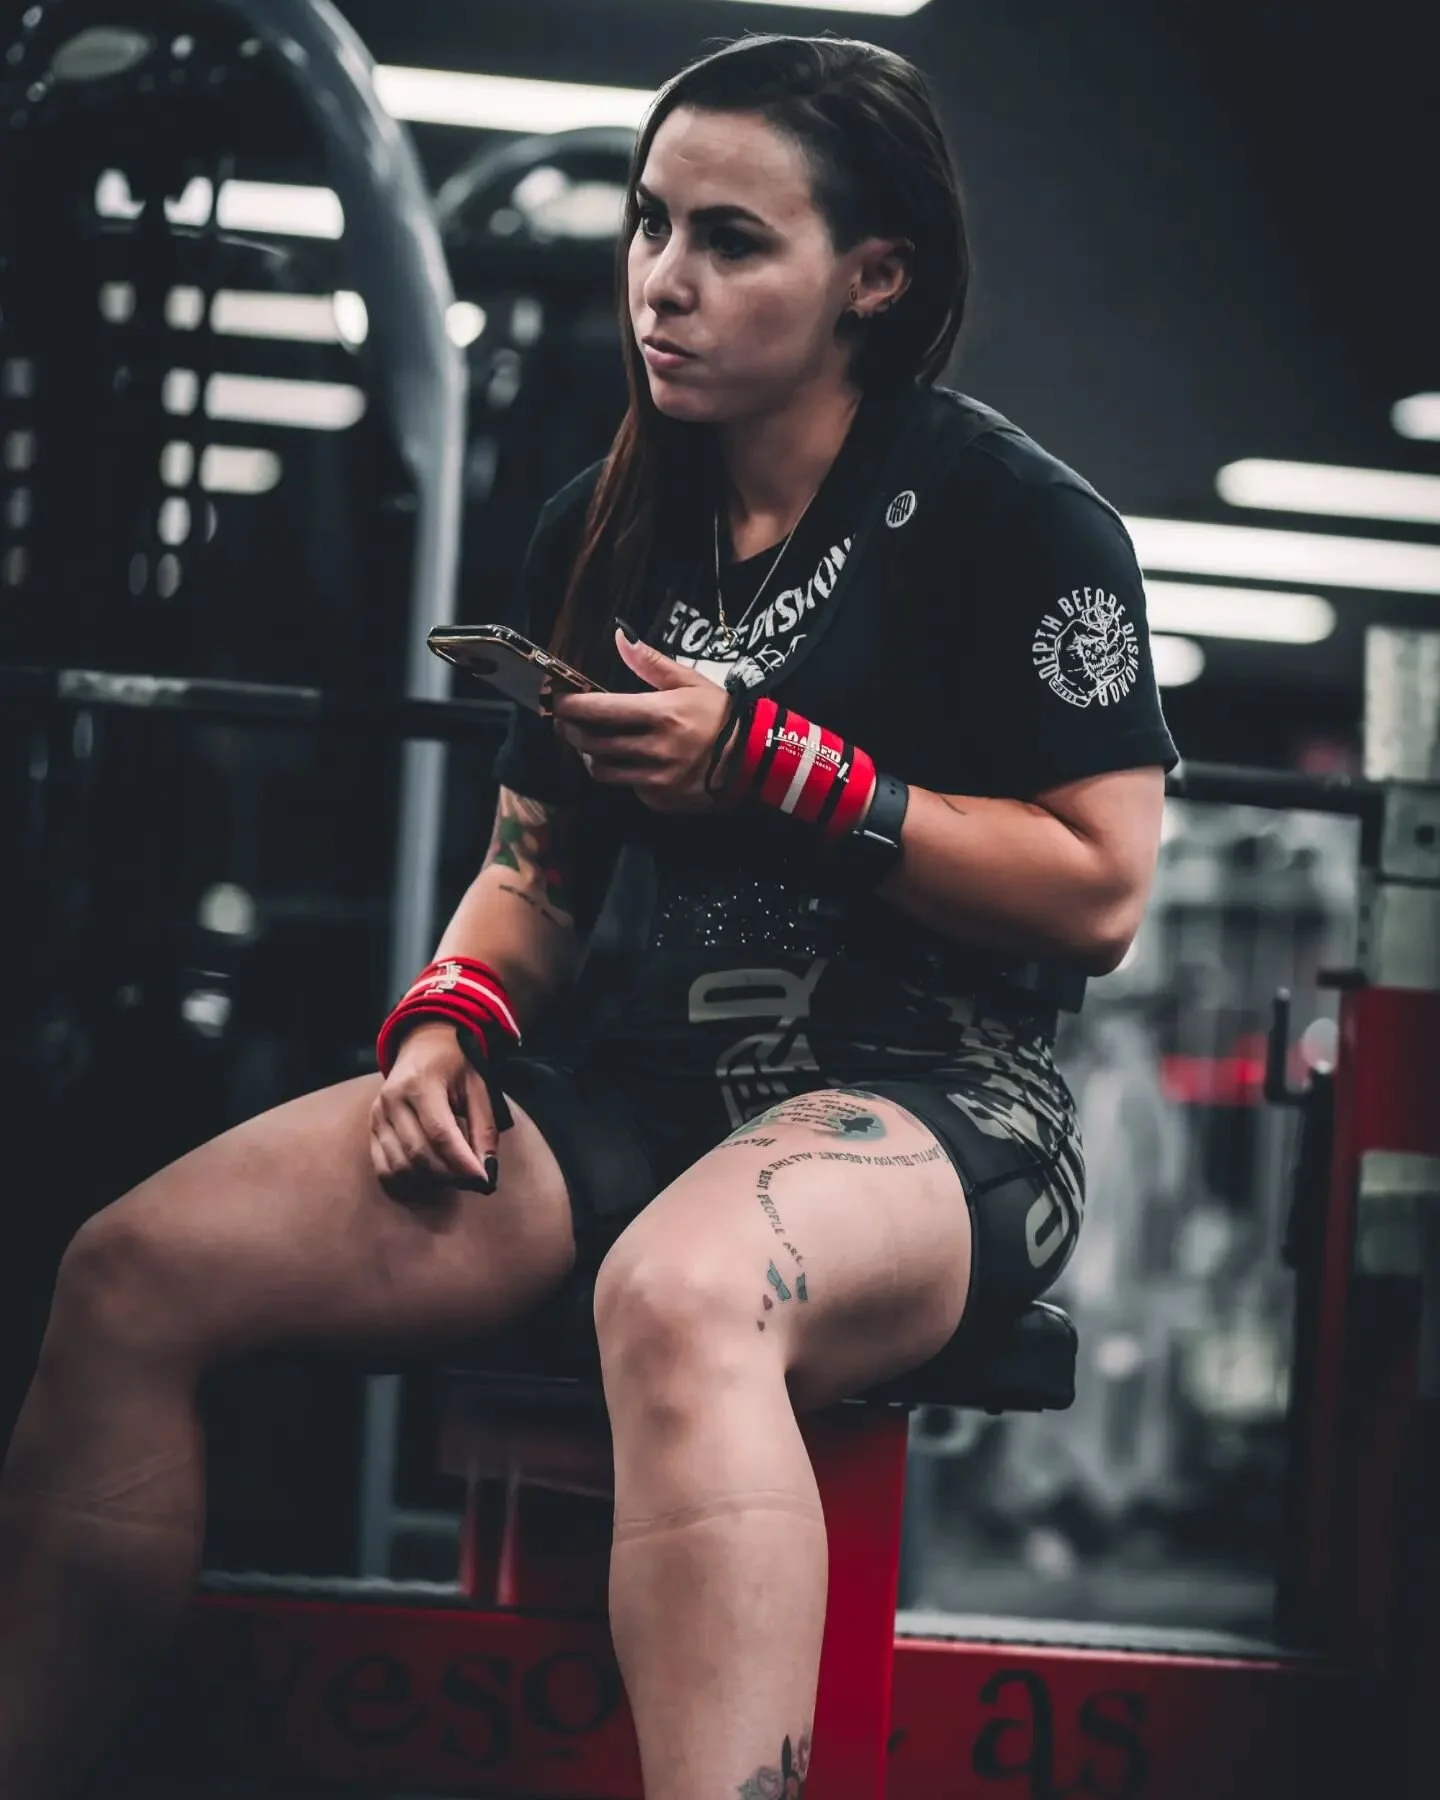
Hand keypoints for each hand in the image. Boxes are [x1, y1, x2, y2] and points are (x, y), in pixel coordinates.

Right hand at [370, 1021, 498, 1197]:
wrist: (423, 1045)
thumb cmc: (455, 1065)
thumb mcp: (478, 1087)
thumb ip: (484, 1128)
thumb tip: (487, 1172)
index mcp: (420, 1083)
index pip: (440, 1133)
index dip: (462, 1162)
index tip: (483, 1181)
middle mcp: (392, 1100)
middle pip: (418, 1154)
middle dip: (449, 1175)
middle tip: (473, 1182)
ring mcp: (377, 1115)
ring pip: (400, 1166)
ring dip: (430, 1182)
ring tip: (455, 1179)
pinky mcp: (371, 1128)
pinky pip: (383, 1168)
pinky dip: (407, 1183)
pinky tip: (429, 1182)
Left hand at [551, 629, 733, 814]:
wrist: (755, 760)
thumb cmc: (721, 715)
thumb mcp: (691, 682)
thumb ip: (651, 662)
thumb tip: (620, 637)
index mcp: (660, 714)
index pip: (599, 710)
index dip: (570, 705)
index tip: (560, 700)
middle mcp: (654, 749)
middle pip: (591, 743)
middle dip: (572, 730)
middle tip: (569, 721)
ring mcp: (656, 780)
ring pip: (602, 771)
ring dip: (591, 756)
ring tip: (594, 744)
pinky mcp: (660, 800)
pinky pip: (628, 788)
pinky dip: (624, 775)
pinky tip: (632, 763)